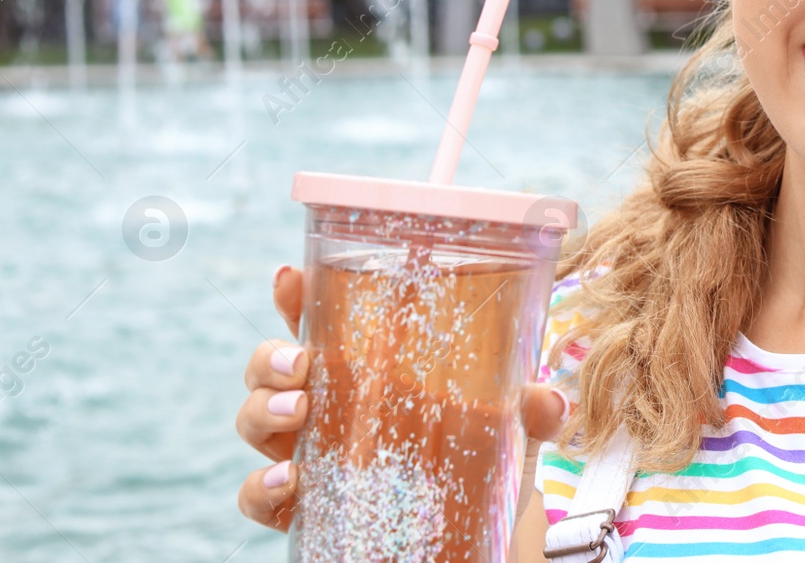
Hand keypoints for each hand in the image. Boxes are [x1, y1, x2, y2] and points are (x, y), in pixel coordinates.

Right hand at [236, 264, 572, 531]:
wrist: (474, 528)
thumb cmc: (478, 454)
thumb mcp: (507, 425)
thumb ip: (527, 408)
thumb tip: (549, 400)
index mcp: (367, 367)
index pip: (319, 319)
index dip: (296, 295)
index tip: (291, 276)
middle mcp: (327, 405)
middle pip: (271, 366)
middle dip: (271, 357)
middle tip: (300, 363)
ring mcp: (308, 453)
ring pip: (255, 420)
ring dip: (264, 411)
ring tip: (297, 414)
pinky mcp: (303, 506)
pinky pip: (257, 495)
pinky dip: (261, 486)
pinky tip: (288, 480)